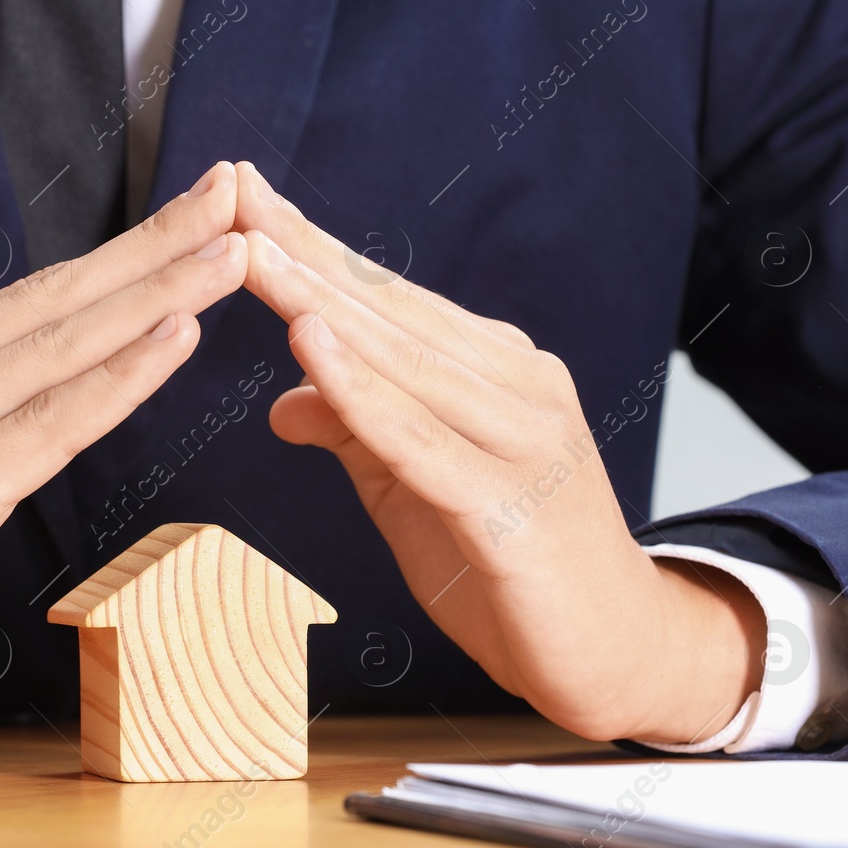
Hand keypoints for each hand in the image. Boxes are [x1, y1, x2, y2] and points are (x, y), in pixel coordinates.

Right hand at [0, 163, 247, 751]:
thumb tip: (56, 377)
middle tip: (236, 193)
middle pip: (60, 299)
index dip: (125, 251)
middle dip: (157, 246)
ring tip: (232, 254)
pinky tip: (177, 340)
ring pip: (64, 347)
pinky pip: (49, 425)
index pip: (38, 294)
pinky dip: (121, 378)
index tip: (195, 211)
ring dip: (159, 296)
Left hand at [232, 163, 763, 743]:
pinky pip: (421, 441)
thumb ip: (358, 435)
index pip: (385, 297)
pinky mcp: (511, 508)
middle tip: (231, 194)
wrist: (616, 652)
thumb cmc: (513, 566)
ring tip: (254, 253)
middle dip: (301, 252)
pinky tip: (312, 349)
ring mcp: (522, 440)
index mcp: (495, 370)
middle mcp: (516, 386)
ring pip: (401, 361)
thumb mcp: (413, 491)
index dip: (311, 247)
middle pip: (387, 310)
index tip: (243, 196)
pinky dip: (363, 393)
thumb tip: (281, 404)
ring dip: (319, 302)